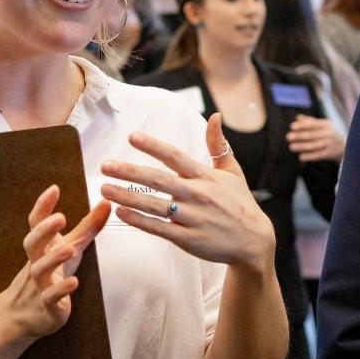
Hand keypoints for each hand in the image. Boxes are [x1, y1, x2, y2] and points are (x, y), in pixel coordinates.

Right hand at [0, 185, 110, 338]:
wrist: (22, 315)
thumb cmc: (51, 275)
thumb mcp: (71, 247)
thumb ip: (87, 227)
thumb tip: (106, 202)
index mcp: (41, 247)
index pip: (36, 224)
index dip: (43, 207)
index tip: (54, 189)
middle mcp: (36, 262)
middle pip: (32, 243)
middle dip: (44, 230)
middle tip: (59, 217)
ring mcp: (39, 284)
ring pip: (40, 270)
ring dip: (54, 259)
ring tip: (69, 249)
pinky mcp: (46, 305)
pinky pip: (50, 297)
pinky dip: (61, 289)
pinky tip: (74, 282)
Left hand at [100, 113, 275, 271]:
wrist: (254, 241)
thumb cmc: (240, 204)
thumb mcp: (232, 172)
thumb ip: (218, 144)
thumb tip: (215, 116)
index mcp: (206, 176)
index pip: (175, 157)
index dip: (153, 146)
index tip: (132, 137)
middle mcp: (198, 195)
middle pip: (159, 180)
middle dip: (130, 172)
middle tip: (105, 165)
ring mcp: (192, 218)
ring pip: (154, 205)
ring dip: (128, 197)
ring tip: (105, 189)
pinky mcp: (188, 238)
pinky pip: (159, 228)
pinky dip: (140, 221)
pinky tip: (121, 213)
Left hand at [286, 114, 344, 162]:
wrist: (348, 145)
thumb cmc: (330, 133)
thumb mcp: (323, 125)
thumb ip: (310, 121)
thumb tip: (297, 118)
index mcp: (326, 124)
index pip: (313, 124)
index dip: (302, 125)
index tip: (292, 126)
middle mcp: (329, 134)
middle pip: (312, 135)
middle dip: (299, 136)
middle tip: (288, 137)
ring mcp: (330, 144)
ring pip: (314, 145)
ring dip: (302, 146)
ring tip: (291, 147)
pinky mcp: (330, 154)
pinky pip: (318, 155)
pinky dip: (310, 157)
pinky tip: (300, 157)